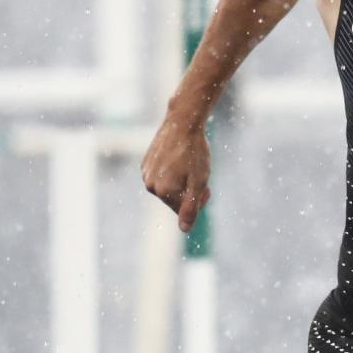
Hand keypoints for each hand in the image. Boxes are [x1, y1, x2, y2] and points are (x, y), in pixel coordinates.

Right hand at [141, 116, 211, 231]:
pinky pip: (161, 176)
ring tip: (188, 164)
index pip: (183, 211)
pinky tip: (178, 158)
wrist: (182, 122)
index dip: (198, 200)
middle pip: (174, 200)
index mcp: (163, 192)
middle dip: (189, 192)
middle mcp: (150, 185)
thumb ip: (191, 208)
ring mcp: (145, 173)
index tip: (207, 186)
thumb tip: (184, 230)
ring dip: (180, 181)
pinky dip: (171, 171)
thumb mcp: (199, 182)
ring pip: (168, 188)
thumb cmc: (195, 152)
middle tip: (201, 174)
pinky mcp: (145, 163)